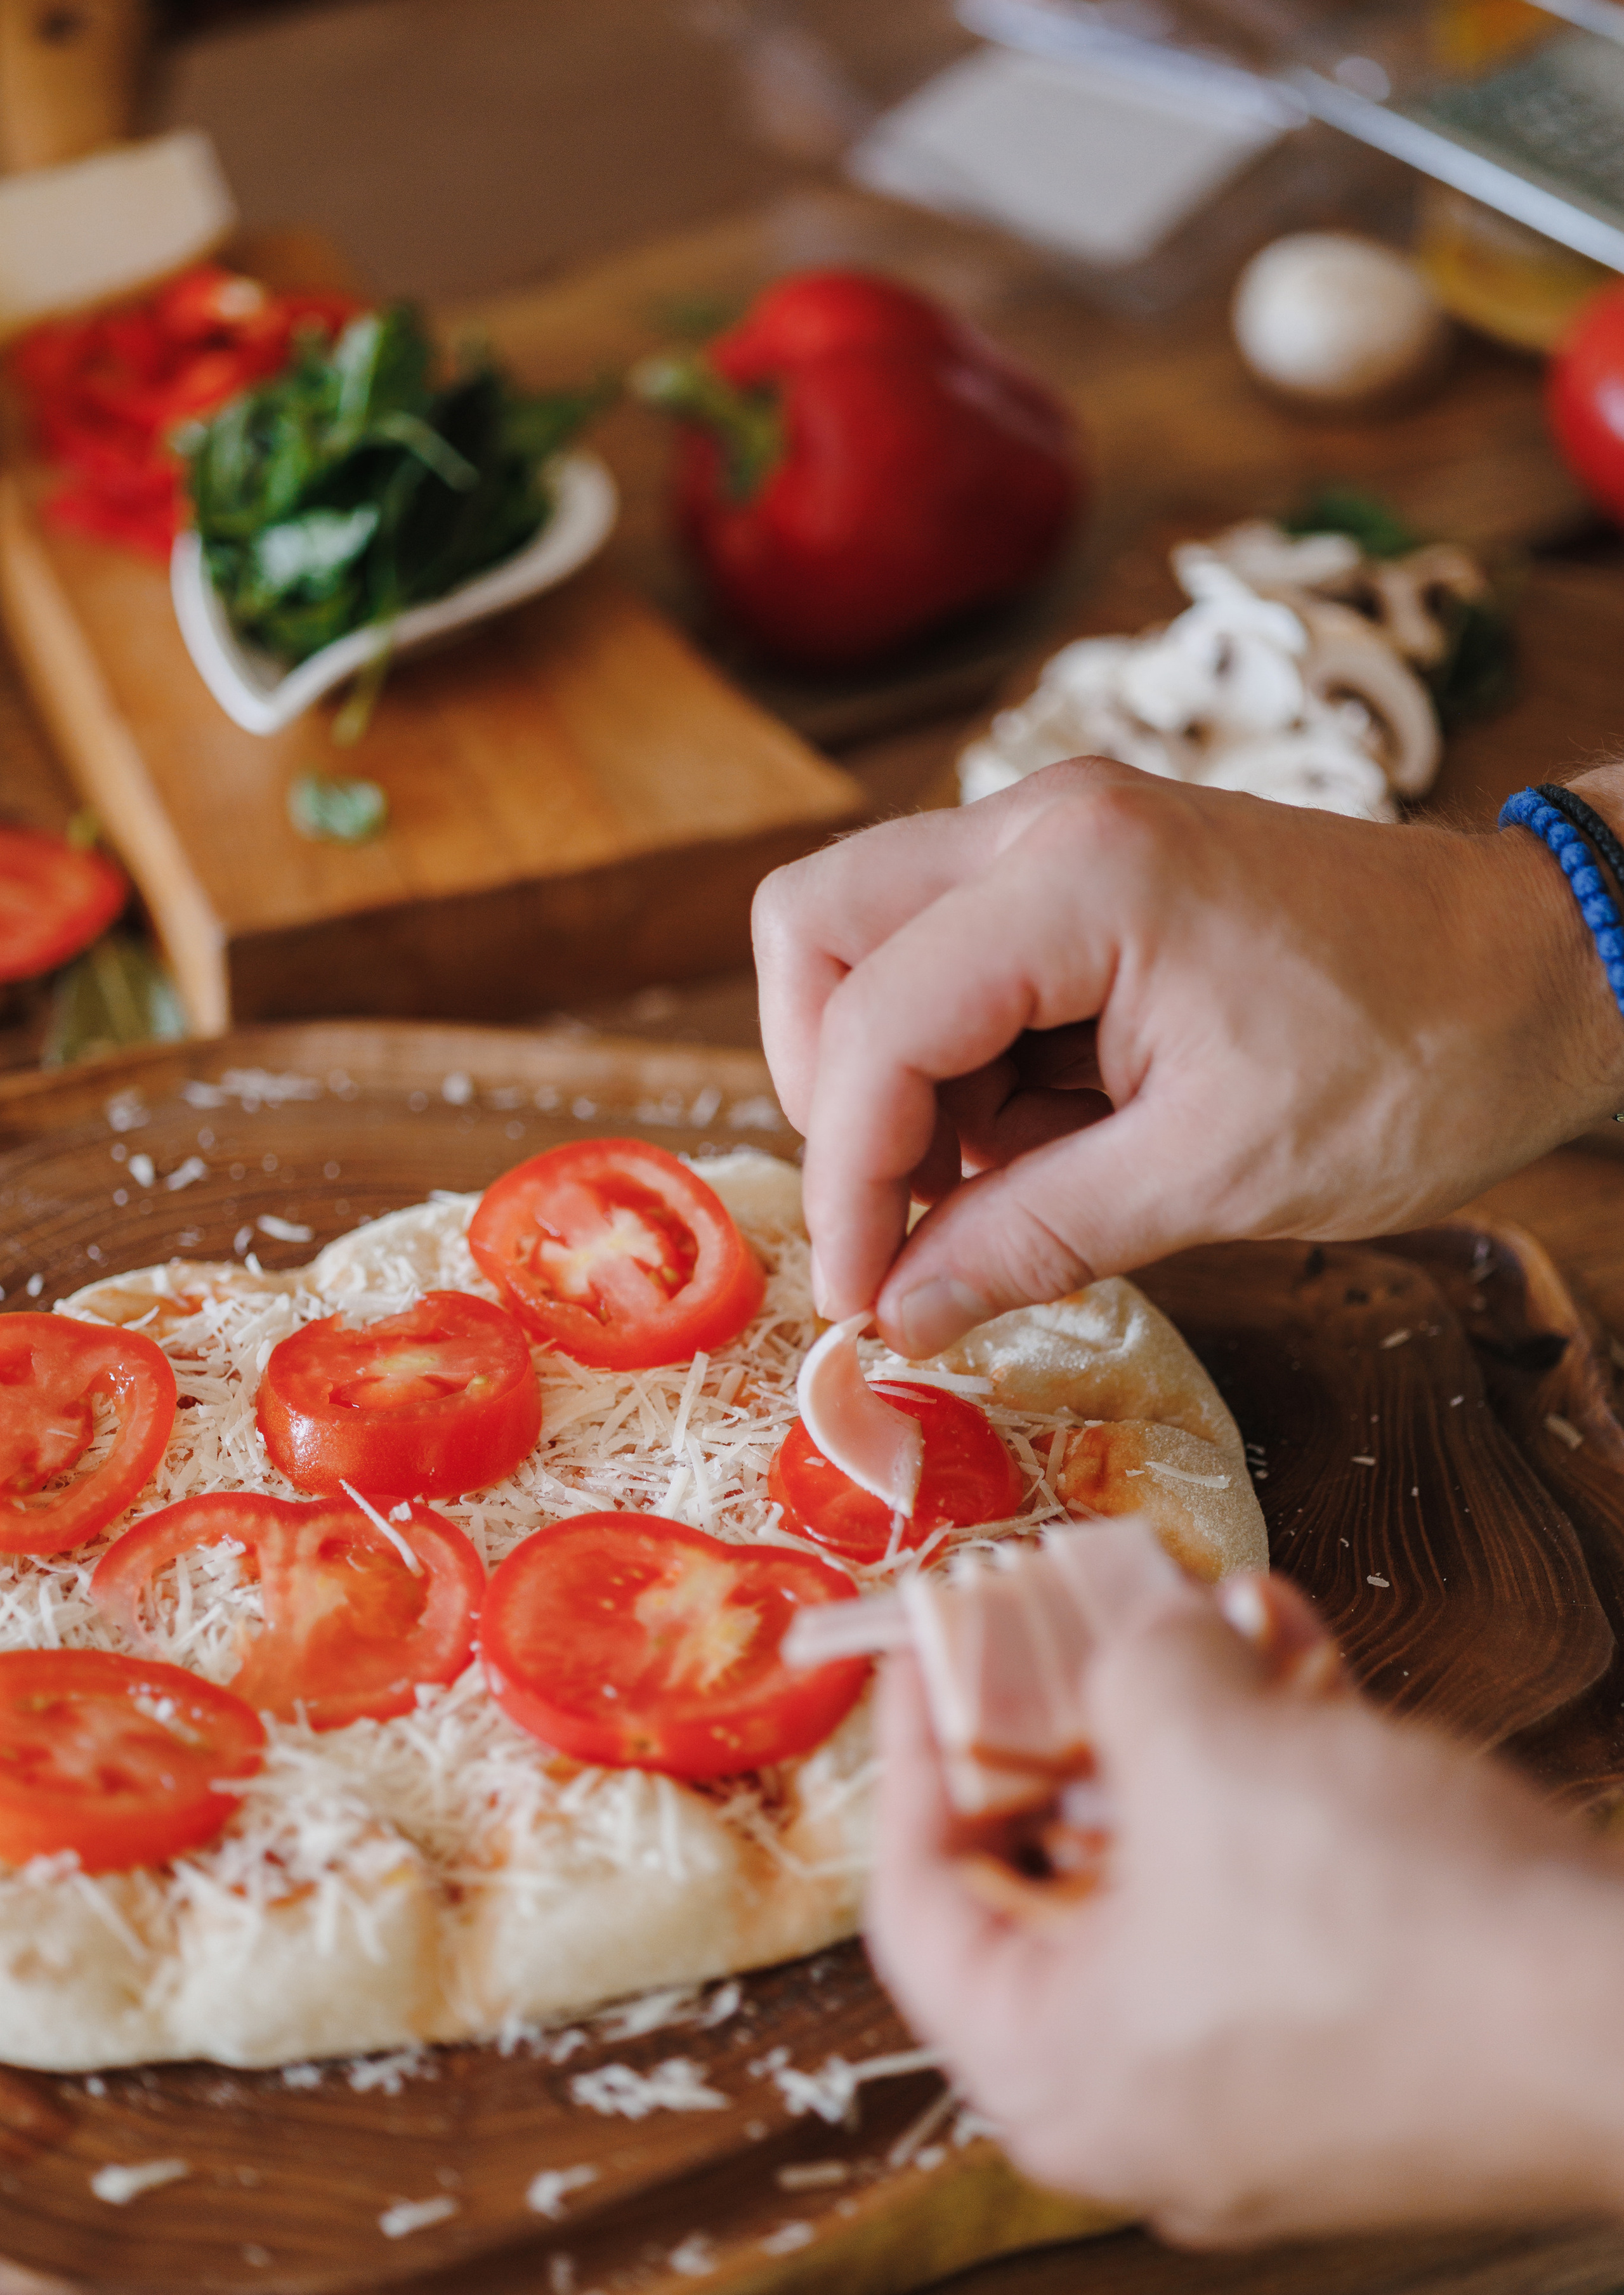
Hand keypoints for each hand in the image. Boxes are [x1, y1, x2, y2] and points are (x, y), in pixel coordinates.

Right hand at [753, 761, 1623, 1354]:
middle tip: (904, 1208)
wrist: (1542, 974)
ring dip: (902, 1084)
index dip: (842, 1178)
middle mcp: (1044, 823)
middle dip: (833, 1088)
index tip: (864, 1295)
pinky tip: (1051, 1140)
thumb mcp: (1218, 1176)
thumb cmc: (1417, 1060)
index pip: (871, 1023)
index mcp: (1077, 877)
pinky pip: (952, 963)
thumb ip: (1034, 1238)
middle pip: (817, 931)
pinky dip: (963, 1068)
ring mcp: (1060, 837)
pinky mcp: (1084, 877)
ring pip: (870, 945)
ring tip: (1009, 1185)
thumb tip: (897, 1311)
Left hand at [866, 1524, 1623, 2241]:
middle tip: (1071, 1624)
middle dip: (1073, 1724)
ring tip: (1212, 1616)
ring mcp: (1254, 2099)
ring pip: (1174, 1880)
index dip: (910, 1753)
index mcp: (1052, 2074)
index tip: (927, 1653)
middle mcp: (1137, 2112)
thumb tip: (1134, 1634)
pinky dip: (1273, 1791)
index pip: (914, 1904)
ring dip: (1190, 1735)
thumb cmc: (1397, 1923)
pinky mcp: (1358, 2063)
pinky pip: (1271, 1906)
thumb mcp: (1208, 1738)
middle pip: (1048, 1886)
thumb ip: (1124, 1662)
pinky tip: (1299, 1665)